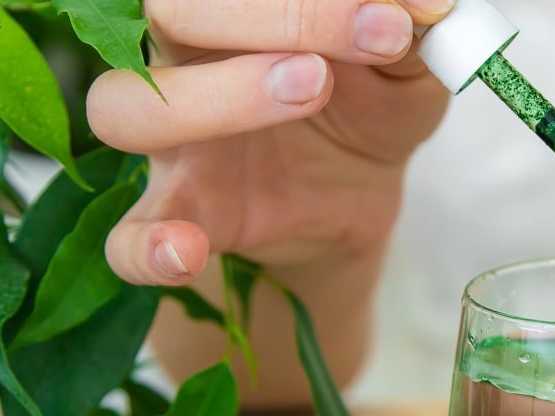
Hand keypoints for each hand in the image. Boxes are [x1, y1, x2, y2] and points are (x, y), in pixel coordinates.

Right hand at [87, 0, 454, 285]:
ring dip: (210, 100)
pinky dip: (142, 248)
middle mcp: (184, 60)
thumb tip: (429, 5)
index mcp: (231, 13)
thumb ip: (408, 25)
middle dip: (261, 21)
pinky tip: (183, 251)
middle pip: (168, 13)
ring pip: (124, 108)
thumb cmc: (368, 100)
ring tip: (308, 90)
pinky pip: (126, 238)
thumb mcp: (405, 60)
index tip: (391, 19)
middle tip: (334, 61)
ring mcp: (172, 140)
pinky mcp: (181, 215)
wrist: (362, 188)